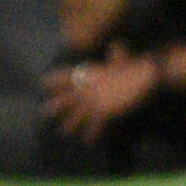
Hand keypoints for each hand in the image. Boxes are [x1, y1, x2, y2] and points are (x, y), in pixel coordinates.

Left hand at [42, 52, 160, 140]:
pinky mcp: (105, 111)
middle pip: (65, 98)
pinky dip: (92, 134)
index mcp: (88, 74)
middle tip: (42, 113)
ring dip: (70, 124)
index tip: (44, 84)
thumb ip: (114, 54)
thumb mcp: (119, 58)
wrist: (143, 75)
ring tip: (64, 132)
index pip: (65, 75)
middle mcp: (87, 87)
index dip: (54, 80)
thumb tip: (117, 44)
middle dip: (54, 106)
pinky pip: (95, 125)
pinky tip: (88, 142)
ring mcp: (94, 100)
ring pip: (77, 115)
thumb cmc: (133, 66)